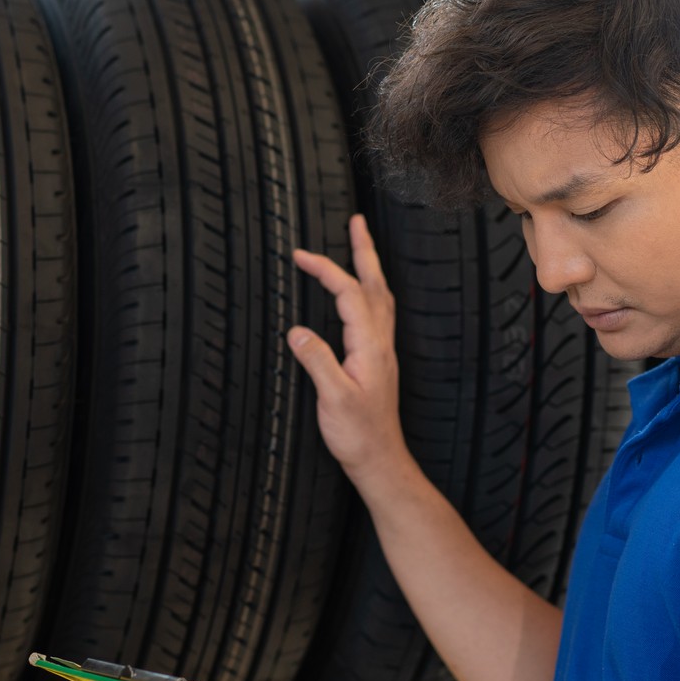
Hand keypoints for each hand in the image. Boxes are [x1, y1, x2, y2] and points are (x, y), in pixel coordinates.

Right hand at [288, 214, 412, 482]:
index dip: (326, 270)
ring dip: (370, 267)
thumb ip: (317, 362)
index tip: (300, 255)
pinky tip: (363, 293)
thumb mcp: (333, 399)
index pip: (349, 294)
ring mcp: (382, 350)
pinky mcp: (378, 360)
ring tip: (361, 244)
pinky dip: (370, 291)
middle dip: (364, 251)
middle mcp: (380, 343)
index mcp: (369, 346)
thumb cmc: (357, 434)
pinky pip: (378, 313)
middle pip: (375, 285)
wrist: (380, 459)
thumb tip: (296, 331)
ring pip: (380, 297)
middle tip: (356, 221)